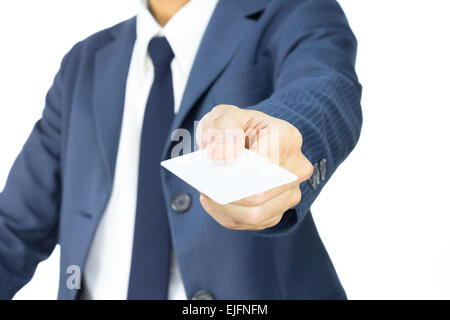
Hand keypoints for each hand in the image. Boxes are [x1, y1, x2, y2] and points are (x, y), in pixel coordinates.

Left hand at [196, 105, 313, 230]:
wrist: (246, 140)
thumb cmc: (235, 128)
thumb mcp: (224, 116)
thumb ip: (222, 128)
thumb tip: (221, 154)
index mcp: (287, 137)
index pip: (266, 162)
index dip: (238, 170)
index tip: (214, 168)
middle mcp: (296, 168)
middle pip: (260, 194)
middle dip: (228, 193)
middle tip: (204, 185)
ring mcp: (290, 193)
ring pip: (255, 214)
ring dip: (225, 208)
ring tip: (207, 194)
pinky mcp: (278, 211)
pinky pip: (251, 224)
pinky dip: (228, 216)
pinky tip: (214, 202)